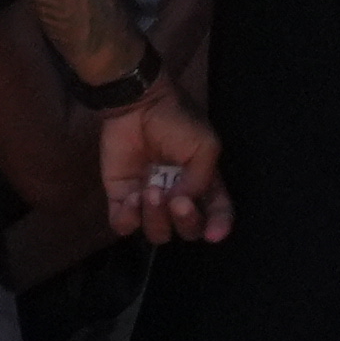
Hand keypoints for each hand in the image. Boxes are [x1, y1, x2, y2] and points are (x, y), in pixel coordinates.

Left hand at [98, 84, 227, 245]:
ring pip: (156, 232)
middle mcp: (178, 197)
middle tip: (176, 200)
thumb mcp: (204, 146)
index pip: (216, 213)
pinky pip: (123, 225)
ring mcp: (148, 199)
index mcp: (204, 184)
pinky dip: (129, 219)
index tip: (214, 235)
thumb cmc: (176, 121)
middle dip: (186, 221)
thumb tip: (182, 203)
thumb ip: (200, 179)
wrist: (136, 105)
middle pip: (187, 230)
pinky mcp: (121, 197)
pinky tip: (132, 197)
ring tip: (149, 191)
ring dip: (156, 218)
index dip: (218, 227)